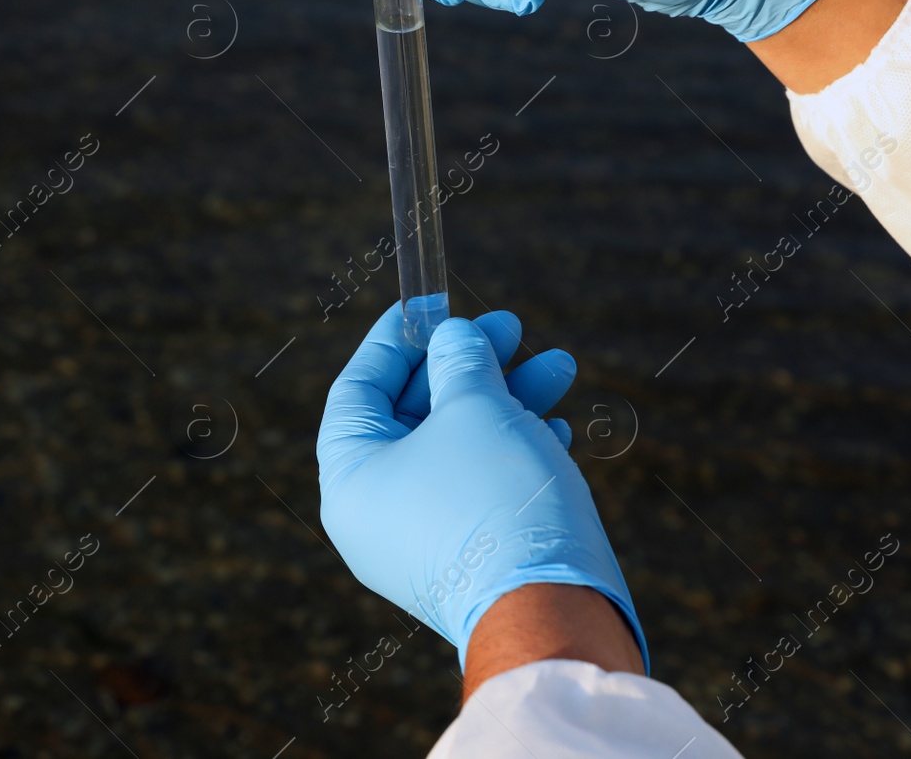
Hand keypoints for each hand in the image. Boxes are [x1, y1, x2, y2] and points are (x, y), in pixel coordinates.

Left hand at [318, 303, 647, 669]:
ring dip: (508, 399)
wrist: (551, 608)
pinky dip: (515, 448)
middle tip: (511, 327)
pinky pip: (483, 486)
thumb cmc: (495, 499)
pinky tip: (557, 423)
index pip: (359, 389)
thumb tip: (453, 339)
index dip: (397, 340)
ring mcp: (424, 539)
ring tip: (559, 365)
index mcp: (351, 479)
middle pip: (416, 414)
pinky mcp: (470, 557)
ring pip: (460, 447)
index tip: (431, 304)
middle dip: (470, 365)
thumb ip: (459, 362)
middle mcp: (377, 514)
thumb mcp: (474, 408)